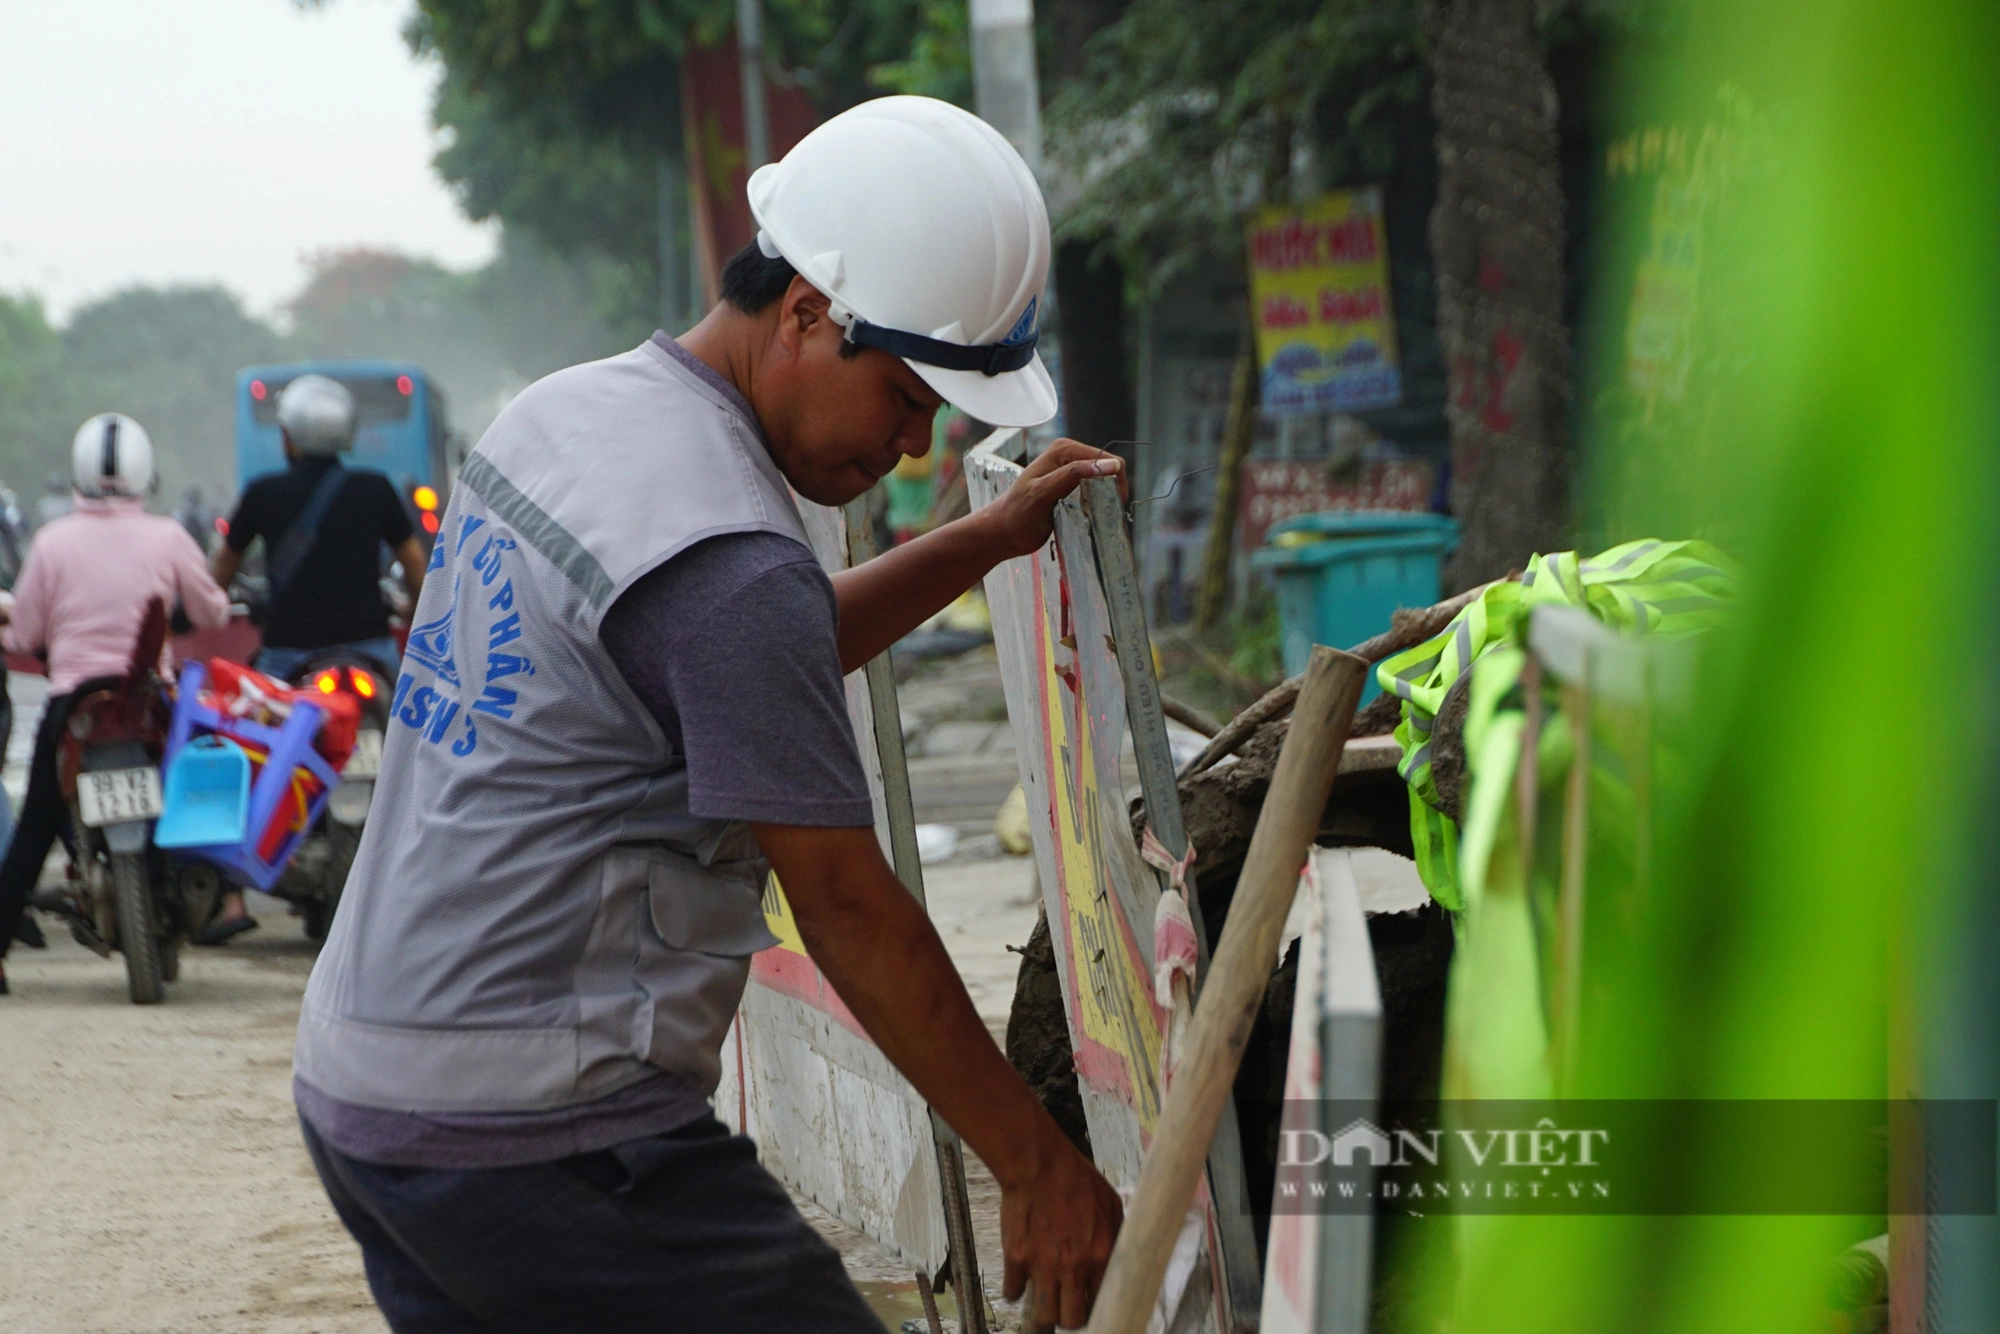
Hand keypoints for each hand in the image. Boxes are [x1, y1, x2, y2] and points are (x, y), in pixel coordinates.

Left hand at [982, 439, 1125, 561]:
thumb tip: (1109, 465)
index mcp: (1064, 449)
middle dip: (1110, 491)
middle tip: (1098, 514)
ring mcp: (1071, 470)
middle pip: (1109, 470)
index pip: (1106, 459)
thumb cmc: (1018, 515)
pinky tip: (1086, 516)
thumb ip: (1073, 475)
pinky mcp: (1072, 486)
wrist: (1003, 532)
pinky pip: (1096, 491)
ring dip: (1104, 500)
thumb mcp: (1043, 494)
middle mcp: (1069, 455)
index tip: (1108, 508)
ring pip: (1105, 482)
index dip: (1114, 483)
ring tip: (1091, 516)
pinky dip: (1097, 504)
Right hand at [1000, 1125, 1124, 1329]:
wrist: (1039, 1164)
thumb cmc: (1076, 1178)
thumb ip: (1117, 1234)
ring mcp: (1043, 1265)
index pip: (1103, 1303)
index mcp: (1101, 1255)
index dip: (1095, 1308)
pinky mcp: (1017, 1258)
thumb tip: (1120, 1254)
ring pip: (1043, 1317)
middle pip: (1072, 1320)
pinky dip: (1014, 1290)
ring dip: (1043, 1314)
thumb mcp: (1111, 1203)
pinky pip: (1013, 1292)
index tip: (1088, 1306)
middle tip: (1064, 1308)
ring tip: (1042, 1305)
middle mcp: (1073, 1267)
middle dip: (1068, 1319)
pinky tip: (1019, 1282)